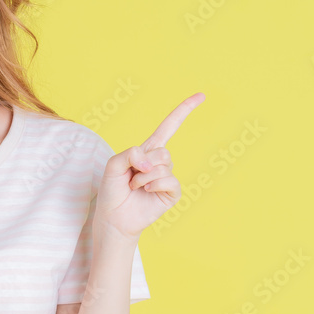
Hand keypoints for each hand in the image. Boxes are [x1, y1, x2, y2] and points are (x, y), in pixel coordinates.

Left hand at [94, 93, 205, 240]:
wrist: (113, 217)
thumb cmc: (112, 190)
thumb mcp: (113, 164)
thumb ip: (130, 154)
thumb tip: (151, 162)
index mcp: (147, 150)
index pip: (169, 127)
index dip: (184, 111)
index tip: (201, 96)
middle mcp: (160, 162)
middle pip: (162, 151)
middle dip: (143, 164)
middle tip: (131, 177)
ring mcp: (167, 177)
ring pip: (164, 166)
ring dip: (143, 177)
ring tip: (134, 187)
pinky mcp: (172, 193)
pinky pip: (170, 181)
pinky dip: (154, 185)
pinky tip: (146, 192)